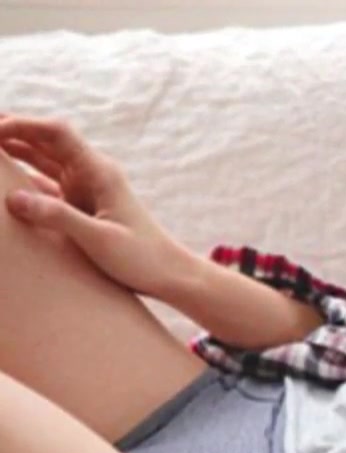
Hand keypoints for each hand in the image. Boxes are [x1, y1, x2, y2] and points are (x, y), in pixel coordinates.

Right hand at [0, 114, 196, 298]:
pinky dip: (23, 179)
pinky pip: (45, 185)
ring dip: (14, 150)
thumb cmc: (142, 257)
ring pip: (42, 160)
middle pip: (45, 140)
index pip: (57, 133)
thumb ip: (58, 217)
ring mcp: (84, 188)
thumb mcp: (99, 239)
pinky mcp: (80, 206)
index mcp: (99, 172)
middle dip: (12, 130)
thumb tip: (12, 198)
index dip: (23, 125)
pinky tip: (3, 182)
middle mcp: (91, 173)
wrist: (169, 274)